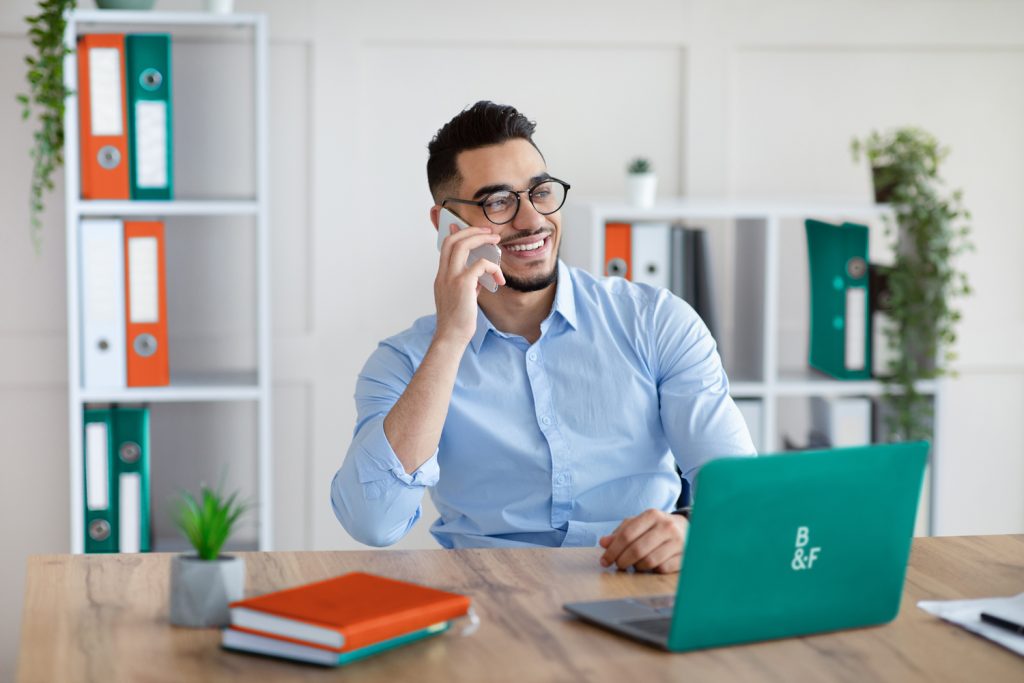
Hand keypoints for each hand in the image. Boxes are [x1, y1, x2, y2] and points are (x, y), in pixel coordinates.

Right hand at [433, 224, 504, 346]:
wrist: (451, 337)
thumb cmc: (457, 322)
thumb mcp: (462, 298)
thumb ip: (469, 284)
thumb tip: (481, 277)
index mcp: (442, 276)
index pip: (446, 246)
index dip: (459, 233)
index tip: (474, 230)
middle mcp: (443, 274)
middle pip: (452, 240)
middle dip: (472, 230)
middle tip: (489, 232)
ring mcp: (451, 278)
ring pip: (462, 245)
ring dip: (481, 239)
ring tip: (496, 241)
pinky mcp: (463, 284)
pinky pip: (480, 264)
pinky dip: (492, 267)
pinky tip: (500, 279)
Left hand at [598, 509, 687, 573]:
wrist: (688, 529)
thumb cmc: (658, 527)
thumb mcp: (640, 524)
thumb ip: (621, 532)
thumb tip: (603, 543)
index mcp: (652, 515)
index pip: (626, 535)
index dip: (612, 550)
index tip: (604, 560)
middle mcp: (666, 526)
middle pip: (636, 549)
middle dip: (622, 561)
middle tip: (618, 565)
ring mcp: (678, 542)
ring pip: (649, 561)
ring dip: (637, 567)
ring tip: (635, 565)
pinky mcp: (685, 556)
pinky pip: (662, 569)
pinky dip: (652, 571)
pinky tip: (651, 567)